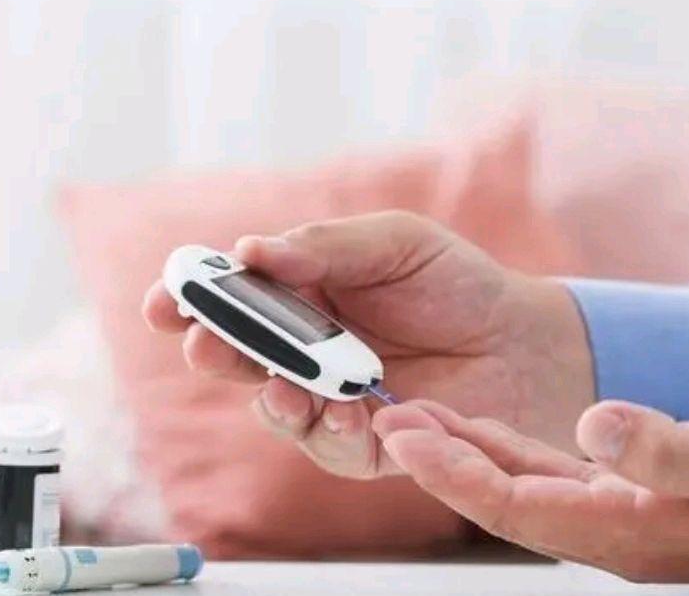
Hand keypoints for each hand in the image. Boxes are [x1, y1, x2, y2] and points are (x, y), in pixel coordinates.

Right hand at [142, 211, 593, 477]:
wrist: (523, 338)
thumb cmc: (459, 282)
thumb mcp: (397, 243)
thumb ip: (328, 247)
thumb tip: (252, 251)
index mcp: (303, 294)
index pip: (233, 298)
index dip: (192, 299)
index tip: (165, 298)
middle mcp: (306, 349)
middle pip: (238, 358)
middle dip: (213, 352)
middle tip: (203, 345)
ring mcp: (331, 398)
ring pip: (275, 408)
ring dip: (272, 396)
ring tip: (288, 386)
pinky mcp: (365, 442)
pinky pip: (328, 446)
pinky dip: (328, 431)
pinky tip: (345, 413)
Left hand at [372, 400, 688, 593]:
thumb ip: (670, 448)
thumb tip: (598, 423)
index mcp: (629, 532)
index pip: (516, 508)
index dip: (453, 473)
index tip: (403, 432)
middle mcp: (610, 532)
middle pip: (502, 501)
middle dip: (440, 463)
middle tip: (384, 417)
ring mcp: (616, 516)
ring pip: (518, 487)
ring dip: (463, 455)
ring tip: (410, 416)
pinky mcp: (626, 494)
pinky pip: (549, 474)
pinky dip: (504, 450)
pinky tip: (477, 427)